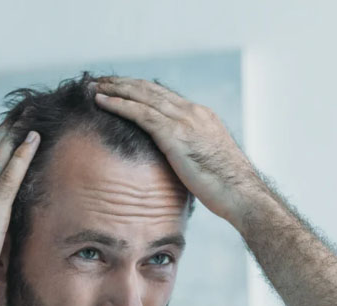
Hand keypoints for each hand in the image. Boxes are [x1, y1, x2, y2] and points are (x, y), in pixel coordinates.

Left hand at [90, 76, 269, 228]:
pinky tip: (101, 102)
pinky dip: (118, 104)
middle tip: (101, 80)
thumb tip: (174, 164)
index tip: (120, 89)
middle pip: (150, 89)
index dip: (139, 90)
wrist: (242, 194)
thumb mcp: (206, 163)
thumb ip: (189, 154)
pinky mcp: (175, 134)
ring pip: (142, 95)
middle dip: (123, 83)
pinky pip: (140, 113)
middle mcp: (192, 112)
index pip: (164, 96)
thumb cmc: (227, 188)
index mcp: (200, 116)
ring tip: (94, 86)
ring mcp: (185, 121)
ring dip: (115, 89)